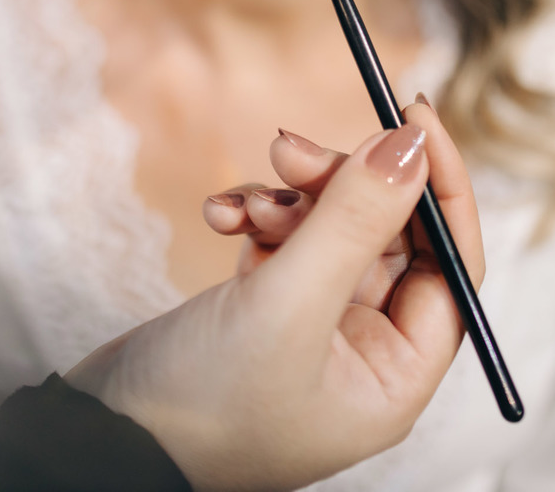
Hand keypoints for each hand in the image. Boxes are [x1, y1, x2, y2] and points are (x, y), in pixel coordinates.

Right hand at [65, 102, 483, 491]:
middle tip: (289, 148)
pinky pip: (281, 242)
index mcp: (395, 375)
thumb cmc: (200, 404)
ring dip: (288, 200)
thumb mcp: (285, 305)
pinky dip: (254, 217)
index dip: (440, 187)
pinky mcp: (266, 310)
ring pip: (329, 230)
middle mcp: (364, 353)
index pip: (451, 264)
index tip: (415, 115)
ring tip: (245, 203)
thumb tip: (412, 146)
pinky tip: (220, 216)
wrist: (103, 439)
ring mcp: (313, 329)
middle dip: (340, 184)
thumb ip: (354, 221)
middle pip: (385, 236)